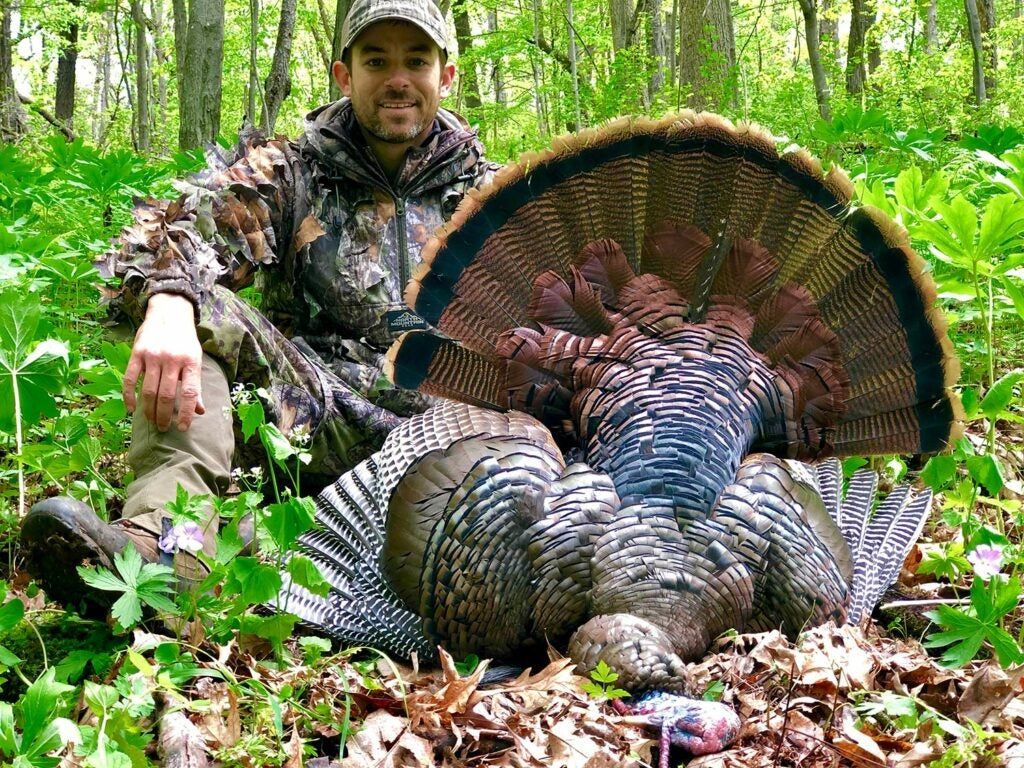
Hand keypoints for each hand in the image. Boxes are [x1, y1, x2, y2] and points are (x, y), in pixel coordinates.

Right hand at [123, 293, 205, 431]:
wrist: (169, 313)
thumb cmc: (184, 341)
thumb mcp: (195, 360)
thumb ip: (196, 385)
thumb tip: (200, 411)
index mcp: (190, 362)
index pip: (190, 393)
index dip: (186, 413)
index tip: (182, 428)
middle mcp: (172, 359)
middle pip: (167, 395)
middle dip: (164, 416)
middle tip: (163, 428)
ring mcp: (153, 356)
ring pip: (149, 391)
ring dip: (149, 410)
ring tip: (151, 421)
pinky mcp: (137, 353)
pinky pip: (130, 379)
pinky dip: (129, 396)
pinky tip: (132, 409)